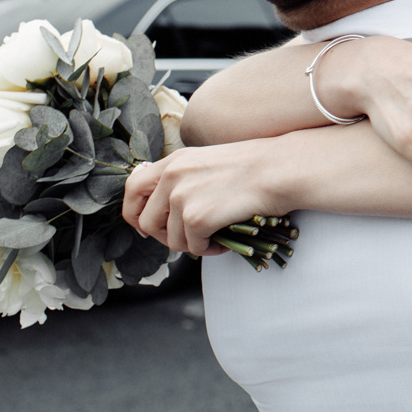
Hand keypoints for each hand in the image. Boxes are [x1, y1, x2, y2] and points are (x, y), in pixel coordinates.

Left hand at [123, 144, 285, 256]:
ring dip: (192, 245)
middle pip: (144, 221)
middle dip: (163, 237)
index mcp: (174, 161)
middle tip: (186, 239)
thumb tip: (169, 208)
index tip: (147, 226)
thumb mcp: (209, 162)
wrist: (279, 170)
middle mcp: (172, 176)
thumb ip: (184, 178)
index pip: (132, 189)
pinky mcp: (196, 217)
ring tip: (215, 238)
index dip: (134, 213)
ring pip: (170, 240)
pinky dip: (209, 250)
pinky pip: (192, 247)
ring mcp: (181, 197)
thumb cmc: (255, 166)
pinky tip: (225, 241)